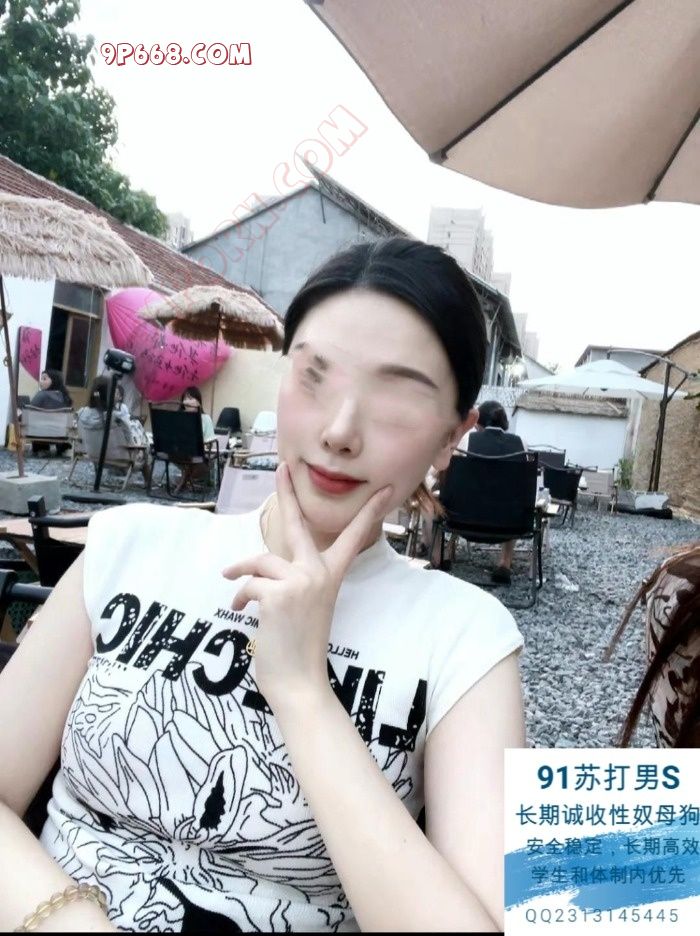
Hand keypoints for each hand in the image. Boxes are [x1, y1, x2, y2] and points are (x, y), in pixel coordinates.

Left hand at [222, 462, 391, 706]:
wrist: (299, 683)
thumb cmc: (298, 648)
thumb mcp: (303, 606)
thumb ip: (293, 579)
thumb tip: (263, 566)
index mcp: (331, 575)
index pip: (354, 536)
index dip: (370, 511)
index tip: (386, 488)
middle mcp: (320, 573)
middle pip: (300, 524)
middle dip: (286, 494)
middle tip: (282, 468)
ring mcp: (301, 581)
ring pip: (261, 560)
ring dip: (241, 575)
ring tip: (233, 588)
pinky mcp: (279, 593)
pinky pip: (249, 584)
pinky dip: (240, 597)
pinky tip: (242, 612)